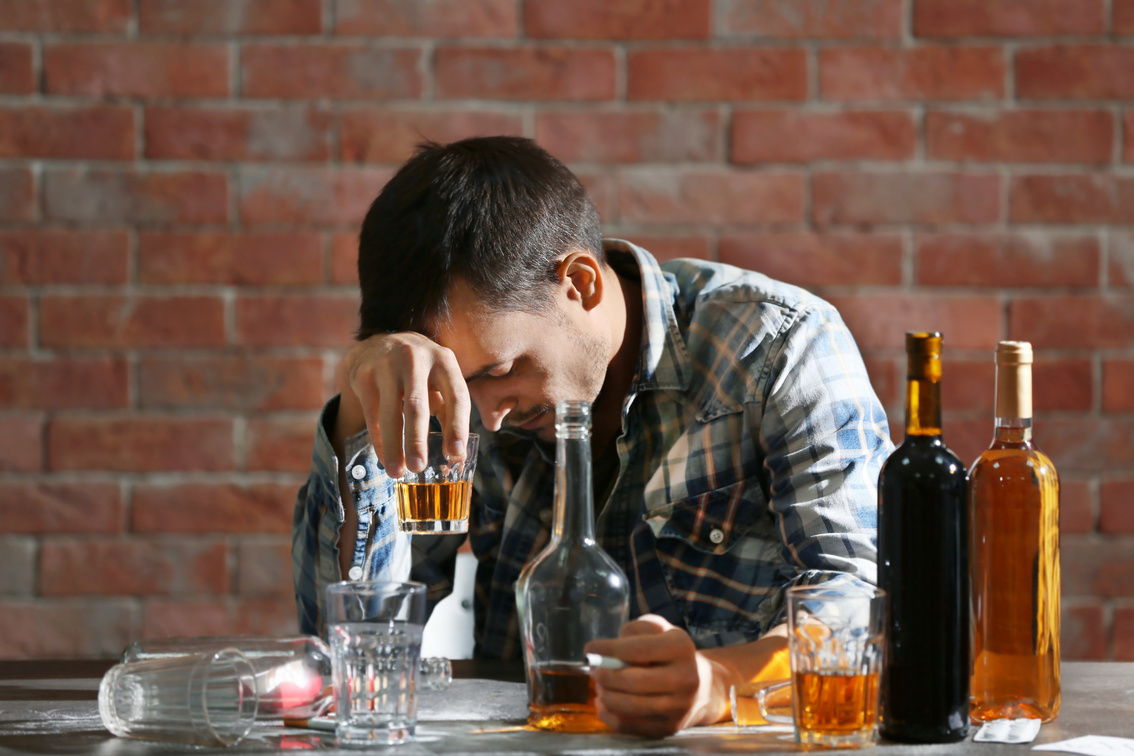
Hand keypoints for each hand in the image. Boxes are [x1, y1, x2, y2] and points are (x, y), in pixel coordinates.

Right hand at [339, 332, 470, 477]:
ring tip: (397, 472)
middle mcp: (416, 359)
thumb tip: (457, 456)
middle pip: (416, 406)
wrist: (379, 343)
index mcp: (444, 360)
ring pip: (390, 413)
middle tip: (419, 468)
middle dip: (417, 440)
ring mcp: (387, 365)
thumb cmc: (420, 371)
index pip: (456, 396)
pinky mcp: (364, 375)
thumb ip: (450, 411)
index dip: (457, 427)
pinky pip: (372, 414)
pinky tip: (385, 458)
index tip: (455, 455)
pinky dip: (379, 440)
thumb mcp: (440, 380)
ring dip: (394, 446)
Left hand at [584, 615, 722, 737]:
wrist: (703, 687)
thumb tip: (608, 650)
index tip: (589, 648)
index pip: (637, 649)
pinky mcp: (669, 727)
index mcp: (681, 648)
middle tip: (594, 670)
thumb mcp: (660, 629)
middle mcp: (685, 678)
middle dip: (604, 675)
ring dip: (605, 695)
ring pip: (629, 705)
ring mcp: (678, 707)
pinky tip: (603, 703)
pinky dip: (609, 715)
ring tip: (600, 685)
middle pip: (631, 680)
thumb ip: (635, 630)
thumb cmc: (672, 653)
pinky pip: (630, 725)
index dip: (607, 649)